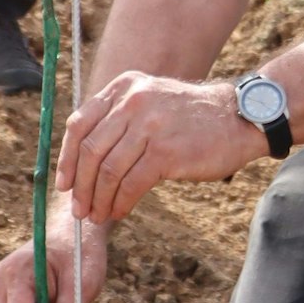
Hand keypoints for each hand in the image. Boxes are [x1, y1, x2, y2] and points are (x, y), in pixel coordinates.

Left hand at [60, 71, 262, 226]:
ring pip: (108, 170)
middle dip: (81, 186)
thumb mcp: (150, 100)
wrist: (238, 117)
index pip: (80, 124)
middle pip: (91, 150)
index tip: (65, 183)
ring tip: (98, 215)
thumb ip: (118, 119)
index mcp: (123, 87)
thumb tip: (82, 162)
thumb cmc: (190, 118)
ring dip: (99, 199)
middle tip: (80, 209)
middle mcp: (132, 101)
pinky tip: (120, 211)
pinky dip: (120, 202)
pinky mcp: (165, 152)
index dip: (67, 158)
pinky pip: (131, 183)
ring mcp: (149, 125)